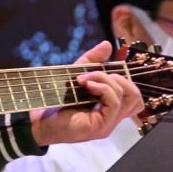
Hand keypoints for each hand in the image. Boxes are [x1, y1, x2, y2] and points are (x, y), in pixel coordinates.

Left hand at [29, 40, 143, 145]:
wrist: (36, 121)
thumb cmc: (55, 102)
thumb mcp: (75, 76)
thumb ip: (92, 61)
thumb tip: (107, 44)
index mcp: (109, 107)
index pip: (132, 93)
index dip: (122, 77)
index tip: (98, 69)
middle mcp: (112, 117)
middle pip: (136, 96)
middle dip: (118, 77)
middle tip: (92, 74)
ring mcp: (108, 124)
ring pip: (128, 97)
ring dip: (108, 81)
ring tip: (86, 79)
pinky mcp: (100, 127)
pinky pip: (114, 103)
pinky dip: (103, 88)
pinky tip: (86, 85)